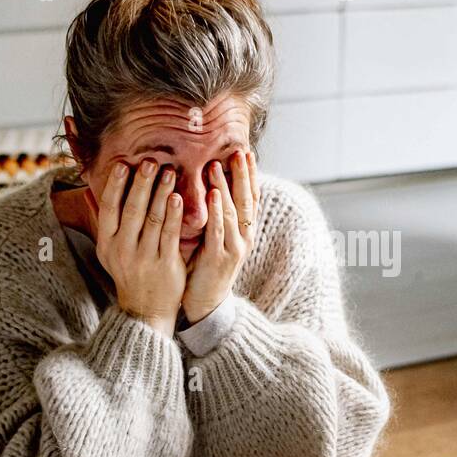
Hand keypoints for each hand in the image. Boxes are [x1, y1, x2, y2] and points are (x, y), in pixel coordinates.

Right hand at [89, 159, 186, 337]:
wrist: (145, 310)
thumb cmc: (130, 273)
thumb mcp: (109, 251)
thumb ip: (105, 222)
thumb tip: (89, 191)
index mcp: (107, 243)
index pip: (109, 208)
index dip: (115, 185)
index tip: (123, 164)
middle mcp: (123, 249)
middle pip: (132, 210)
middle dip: (142, 183)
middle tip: (150, 161)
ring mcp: (144, 257)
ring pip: (153, 219)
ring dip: (161, 193)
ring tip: (169, 172)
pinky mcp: (165, 264)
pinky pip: (170, 234)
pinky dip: (174, 214)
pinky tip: (178, 197)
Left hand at [182, 150, 259, 323]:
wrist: (205, 304)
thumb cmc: (205, 268)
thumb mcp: (213, 238)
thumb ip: (215, 215)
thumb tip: (210, 187)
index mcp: (243, 231)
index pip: (251, 197)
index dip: (250, 175)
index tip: (246, 153)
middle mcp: (244, 237)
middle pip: (247, 200)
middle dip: (243, 175)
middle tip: (239, 151)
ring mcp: (234, 248)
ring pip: (234, 212)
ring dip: (227, 187)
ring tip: (219, 165)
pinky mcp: (221, 259)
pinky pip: (220, 230)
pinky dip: (218, 211)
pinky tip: (215, 194)